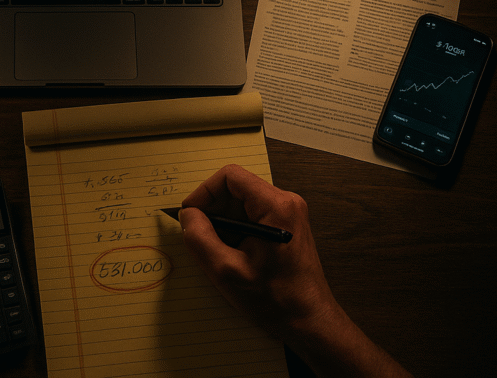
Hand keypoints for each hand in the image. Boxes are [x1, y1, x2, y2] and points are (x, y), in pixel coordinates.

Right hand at [179, 165, 411, 377]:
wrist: (308, 321)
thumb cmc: (275, 300)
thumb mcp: (225, 271)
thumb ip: (200, 237)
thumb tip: (188, 215)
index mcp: (276, 207)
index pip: (230, 176)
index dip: (204, 192)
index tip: (190, 215)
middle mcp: (286, 202)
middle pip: (235, 188)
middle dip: (213, 210)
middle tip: (201, 237)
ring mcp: (288, 213)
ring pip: (241, 203)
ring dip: (223, 222)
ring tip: (219, 251)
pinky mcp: (285, 225)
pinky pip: (251, 215)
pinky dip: (235, 230)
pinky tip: (233, 254)